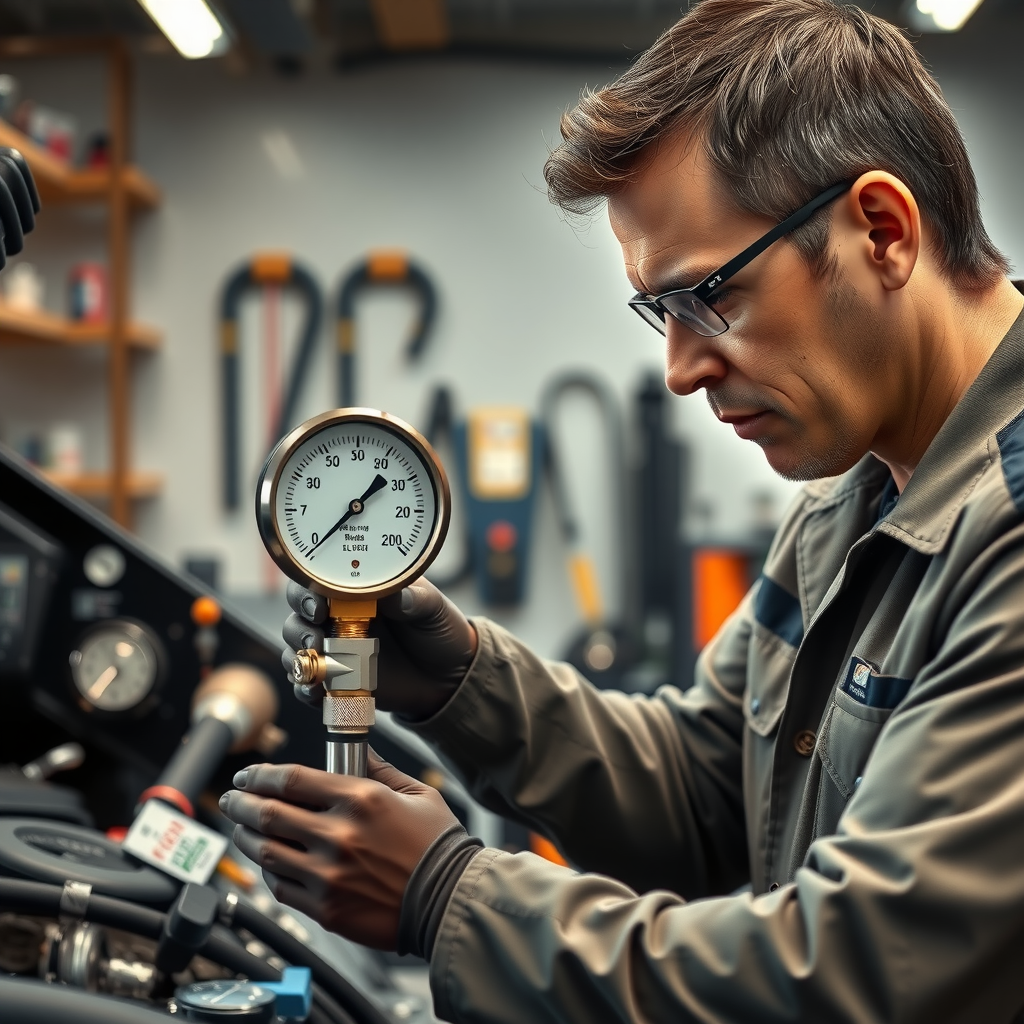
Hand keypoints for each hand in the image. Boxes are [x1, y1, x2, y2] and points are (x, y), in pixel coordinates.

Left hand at [219, 755, 457, 949]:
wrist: (449, 902)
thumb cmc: (438, 848)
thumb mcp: (418, 794)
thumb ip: (381, 771)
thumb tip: (359, 753)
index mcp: (361, 800)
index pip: (292, 780)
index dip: (260, 775)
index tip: (248, 775)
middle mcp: (338, 835)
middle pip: (268, 813)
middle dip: (241, 803)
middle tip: (232, 799)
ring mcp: (328, 875)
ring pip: (266, 851)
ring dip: (246, 837)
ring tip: (241, 829)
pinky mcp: (325, 909)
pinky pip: (281, 887)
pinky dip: (268, 871)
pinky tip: (268, 861)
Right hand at [282, 578, 477, 719]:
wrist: (450, 678)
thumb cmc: (440, 633)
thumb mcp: (435, 610)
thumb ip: (417, 599)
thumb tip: (397, 595)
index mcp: (360, 590)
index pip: (321, 578)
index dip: (310, 587)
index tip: (319, 604)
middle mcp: (340, 614)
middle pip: (299, 609)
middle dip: (300, 621)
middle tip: (318, 633)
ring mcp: (335, 646)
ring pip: (295, 644)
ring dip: (297, 651)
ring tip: (319, 660)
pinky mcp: (336, 678)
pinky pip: (306, 681)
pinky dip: (304, 686)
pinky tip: (316, 690)